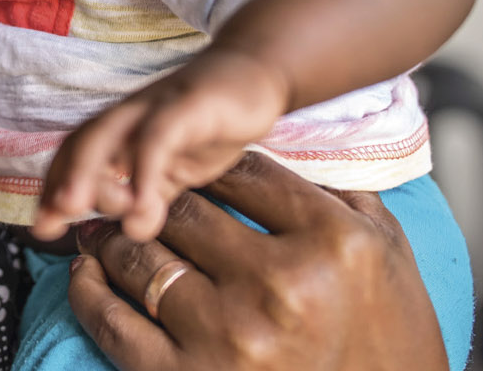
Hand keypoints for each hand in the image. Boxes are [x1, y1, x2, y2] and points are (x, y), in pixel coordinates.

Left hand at [37, 51, 287, 242]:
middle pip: (82, 143)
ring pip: (108, 134)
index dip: (54, 188)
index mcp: (122, 131)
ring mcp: (154, 106)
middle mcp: (128, 116)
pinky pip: (158, 136)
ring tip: (80, 210)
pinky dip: (143, 168)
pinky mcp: (186, 104)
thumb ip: (151, 197)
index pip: (76, 155)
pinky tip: (143, 205)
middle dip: (61, 180)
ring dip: (88, 172)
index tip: (41, 228)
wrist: (254, 75)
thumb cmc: (208, 126)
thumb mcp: (174, 169)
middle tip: (48, 222)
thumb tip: (130, 229)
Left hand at [68, 152, 448, 370]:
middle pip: (185, 208)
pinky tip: (89, 271)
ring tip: (102, 224)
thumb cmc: (392, 340)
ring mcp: (230, 337)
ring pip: (144, 255)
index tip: (188, 164)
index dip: (206, 163)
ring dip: (113, 235)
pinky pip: (117, 323)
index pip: (242, 174)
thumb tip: (287, 141)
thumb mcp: (386, 251)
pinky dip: (92, 292)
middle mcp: (277, 286)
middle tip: (126, 186)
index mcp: (329, 242)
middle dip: (153, 194)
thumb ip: (338, 192)